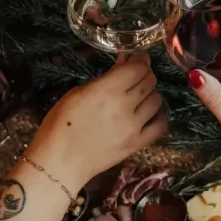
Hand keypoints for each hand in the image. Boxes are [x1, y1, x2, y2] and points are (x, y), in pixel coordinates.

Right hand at [23, 52, 166, 185]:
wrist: (60, 162)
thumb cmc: (60, 124)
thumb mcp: (78, 93)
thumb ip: (105, 78)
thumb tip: (124, 63)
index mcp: (106, 90)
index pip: (138, 68)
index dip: (140, 60)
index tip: (137, 59)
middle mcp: (125, 106)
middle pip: (150, 82)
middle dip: (144, 75)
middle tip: (135, 77)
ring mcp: (134, 127)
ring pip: (157, 100)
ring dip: (150, 94)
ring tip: (139, 97)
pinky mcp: (138, 144)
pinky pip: (161, 126)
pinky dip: (158, 117)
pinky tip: (149, 115)